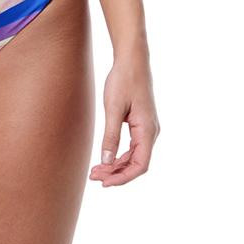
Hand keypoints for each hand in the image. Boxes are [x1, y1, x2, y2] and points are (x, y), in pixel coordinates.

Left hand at [89, 53, 159, 187]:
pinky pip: (131, 149)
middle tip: (93, 177)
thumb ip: (110, 137)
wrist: (132, 59)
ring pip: (133, 158)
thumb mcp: (113, 109)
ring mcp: (146, 130)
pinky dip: (118, 157)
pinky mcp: (140, 126)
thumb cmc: (123, 80)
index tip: (105, 183)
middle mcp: (151, 132)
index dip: (123, 178)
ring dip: (115, 167)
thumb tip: (106, 162)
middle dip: (115, 174)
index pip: (140, 165)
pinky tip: (103, 160)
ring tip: (94, 171)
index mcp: (147, 130)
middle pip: (136, 164)